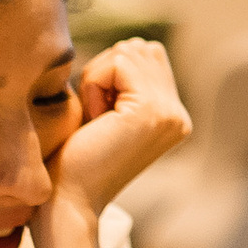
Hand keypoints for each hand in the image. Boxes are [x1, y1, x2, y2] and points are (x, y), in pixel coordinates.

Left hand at [48, 37, 189, 220]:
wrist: (68, 201)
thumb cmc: (73, 160)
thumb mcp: (109, 112)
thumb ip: (127, 82)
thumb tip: (132, 46)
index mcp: (173, 116)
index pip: (147, 55)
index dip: (110, 74)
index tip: (100, 118)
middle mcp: (179, 115)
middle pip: (139, 49)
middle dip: (105, 71)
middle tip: (96, 118)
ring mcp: (170, 112)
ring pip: (128, 52)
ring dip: (98, 78)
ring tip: (95, 120)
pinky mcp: (152, 110)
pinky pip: (118, 62)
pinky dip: (94, 82)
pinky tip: (94, 119)